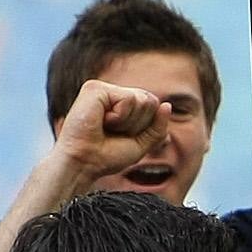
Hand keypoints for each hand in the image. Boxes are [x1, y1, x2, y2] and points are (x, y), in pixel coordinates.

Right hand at [52, 79, 167, 184]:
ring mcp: (103, 89)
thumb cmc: (106, 156)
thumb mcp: (141, 144)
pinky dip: (120, 117)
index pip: (154, 106)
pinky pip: (128, 99)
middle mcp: (113, 93)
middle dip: (138, 124)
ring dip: (128, 122)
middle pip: (151, 100)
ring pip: (142, 99)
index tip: (122, 136)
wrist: (84, 163)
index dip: (145, 127)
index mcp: (122, 103)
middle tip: (113, 133)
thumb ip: (157, 127)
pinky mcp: (95, 88)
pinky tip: (101, 120)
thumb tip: (167, 105)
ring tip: (106, 127)